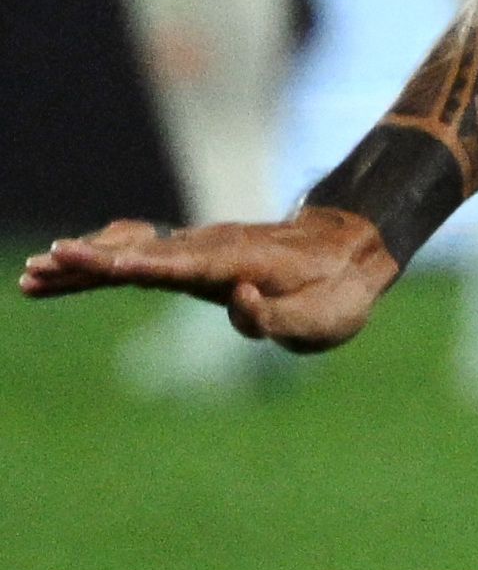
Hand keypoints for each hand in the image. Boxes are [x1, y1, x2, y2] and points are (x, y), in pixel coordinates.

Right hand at [19, 210, 404, 352]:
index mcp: (236, 265)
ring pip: (133, 253)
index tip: (83, 256)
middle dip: (86, 263)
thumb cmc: (337, 293)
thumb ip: (275, 318)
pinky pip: (142, 256)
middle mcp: (211, 250)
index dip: (127, 262)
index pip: (172, 264)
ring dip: (84, 262)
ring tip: (31, 275)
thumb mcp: (320, 320)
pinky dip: (104, 260)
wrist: (354, 250)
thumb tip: (237, 302)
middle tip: (34, 270)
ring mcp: (201, 249)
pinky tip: (67, 269)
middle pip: (138, 255)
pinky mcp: (196, 257)